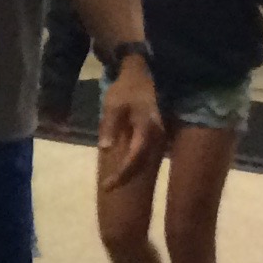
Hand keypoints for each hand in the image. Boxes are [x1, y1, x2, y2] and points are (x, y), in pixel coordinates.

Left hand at [96, 59, 162, 191]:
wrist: (140, 75)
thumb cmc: (125, 89)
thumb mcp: (113, 105)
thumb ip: (110, 126)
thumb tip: (105, 148)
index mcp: (146, 129)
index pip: (134, 158)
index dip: (122, 174)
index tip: (107, 186)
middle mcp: (156, 135)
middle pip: (142, 164)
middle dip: (125, 177)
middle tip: (108, 187)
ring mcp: (158, 135)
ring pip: (145, 160)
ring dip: (131, 171)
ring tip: (115, 181)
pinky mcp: (155, 133)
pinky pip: (145, 152)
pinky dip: (135, 161)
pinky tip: (123, 165)